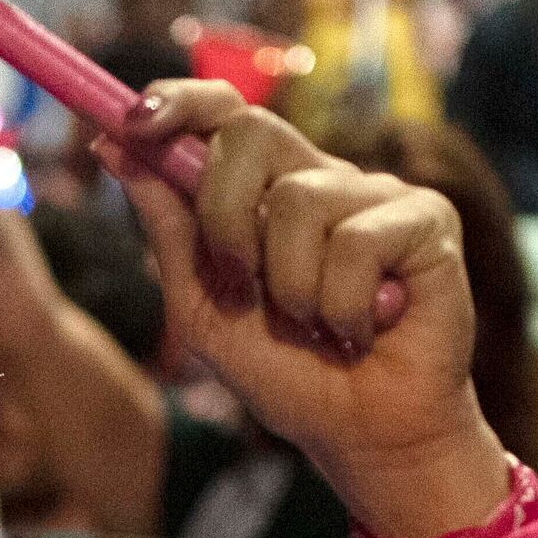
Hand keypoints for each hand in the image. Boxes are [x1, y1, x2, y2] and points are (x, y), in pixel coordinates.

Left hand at [112, 82, 501, 537]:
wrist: (364, 436)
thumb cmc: (291, 377)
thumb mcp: (205, 308)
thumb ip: (169, 230)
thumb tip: (111, 145)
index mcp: (269, 192)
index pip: (225, 113)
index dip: (179, 102)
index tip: (131, 121)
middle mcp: (324, 178)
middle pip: (251, 132)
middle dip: (223, 214)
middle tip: (241, 283)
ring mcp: (378, 194)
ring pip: (297, 201)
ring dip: (291, 289)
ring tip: (320, 327)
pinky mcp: (426, 219)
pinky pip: (355, 241)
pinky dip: (343, 306)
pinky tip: (366, 328)